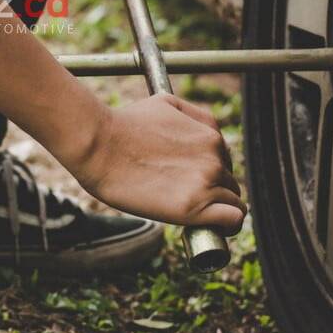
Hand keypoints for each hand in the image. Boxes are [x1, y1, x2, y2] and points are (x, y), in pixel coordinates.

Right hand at [69, 93, 245, 231]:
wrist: (98, 145)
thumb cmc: (122, 125)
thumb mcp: (165, 103)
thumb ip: (193, 115)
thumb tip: (204, 133)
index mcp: (210, 136)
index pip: (224, 161)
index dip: (210, 173)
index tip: (193, 182)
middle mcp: (214, 158)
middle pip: (228, 182)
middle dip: (212, 191)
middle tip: (186, 198)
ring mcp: (205, 182)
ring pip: (233, 201)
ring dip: (217, 208)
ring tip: (196, 215)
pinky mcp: (194, 207)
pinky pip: (234, 219)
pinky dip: (229, 226)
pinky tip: (218, 229)